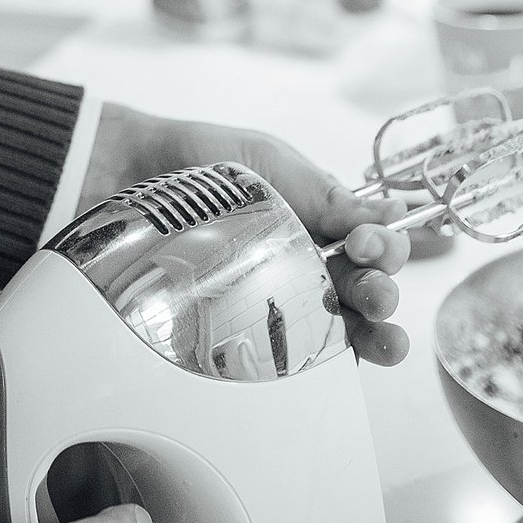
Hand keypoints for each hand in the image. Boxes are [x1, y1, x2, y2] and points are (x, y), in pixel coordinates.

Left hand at [79, 103, 411, 364]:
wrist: (125, 172)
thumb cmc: (200, 161)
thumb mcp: (271, 162)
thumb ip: (328, 194)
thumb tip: (397, 213)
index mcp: (321, 219)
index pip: (373, 243)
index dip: (385, 248)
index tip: (367, 244)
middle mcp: (306, 260)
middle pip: (362, 289)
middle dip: (383, 296)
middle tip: (374, 295)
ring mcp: (276, 294)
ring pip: (338, 325)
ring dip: (372, 336)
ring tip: (383, 342)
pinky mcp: (240, 323)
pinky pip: (289, 350)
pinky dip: (322, 359)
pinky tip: (340, 361)